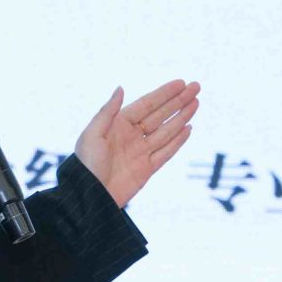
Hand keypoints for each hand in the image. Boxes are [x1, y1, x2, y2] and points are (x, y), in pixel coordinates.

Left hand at [72, 78, 199, 208]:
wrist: (89, 197)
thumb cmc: (86, 164)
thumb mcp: (92, 135)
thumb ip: (107, 112)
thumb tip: (121, 88)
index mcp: (118, 124)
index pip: (146, 105)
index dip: (164, 94)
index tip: (181, 83)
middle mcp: (131, 136)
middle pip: (160, 115)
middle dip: (178, 101)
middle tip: (196, 87)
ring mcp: (140, 152)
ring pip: (166, 131)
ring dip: (181, 117)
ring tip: (196, 103)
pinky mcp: (147, 169)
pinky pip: (166, 152)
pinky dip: (178, 140)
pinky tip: (188, 128)